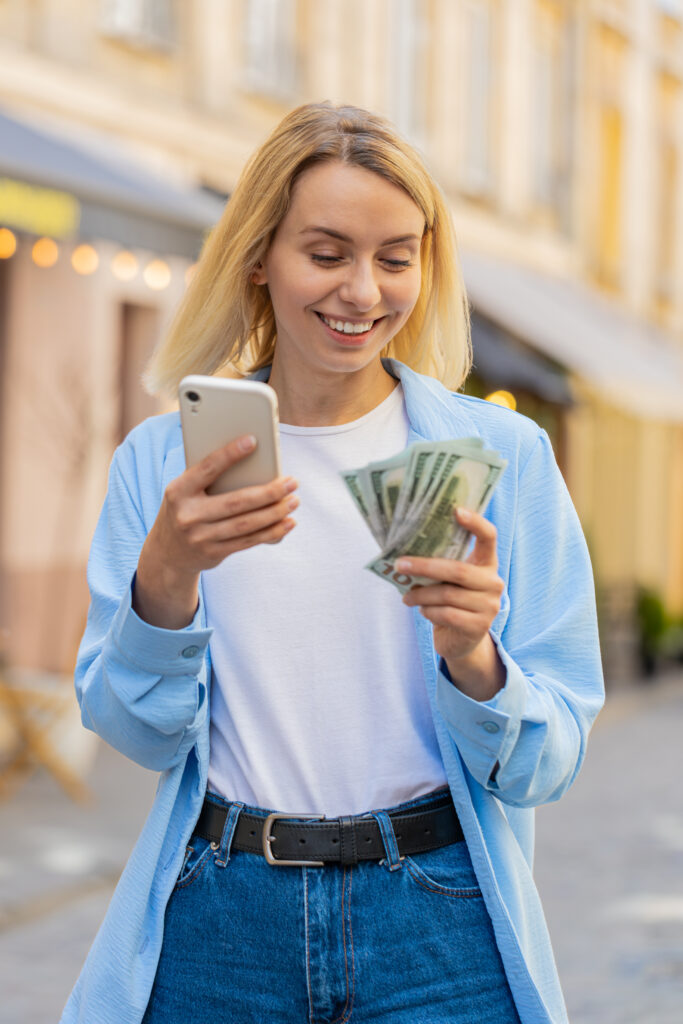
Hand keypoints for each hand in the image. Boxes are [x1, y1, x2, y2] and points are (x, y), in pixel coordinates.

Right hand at [134, 435, 297, 627]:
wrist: (166, 553)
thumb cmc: (185, 509)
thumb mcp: (185, 491)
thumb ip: (209, 479)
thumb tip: (254, 466)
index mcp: (179, 491)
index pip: (207, 468)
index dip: (230, 454)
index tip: (253, 441)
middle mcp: (188, 514)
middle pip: (237, 501)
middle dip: (269, 492)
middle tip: (292, 482)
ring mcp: (200, 537)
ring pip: (246, 524)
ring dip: (276, 512)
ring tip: (294, 501)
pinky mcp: (213, 553)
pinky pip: (248, 541)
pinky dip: (272, 532)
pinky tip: (288, 522)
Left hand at [397, 508, 504, 699]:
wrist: (460, 640)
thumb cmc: (449, 602)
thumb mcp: (446, 580)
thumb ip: (437, 564)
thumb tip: (402, 552)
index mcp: (486, 563)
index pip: (488, 537)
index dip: (475, 522)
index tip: (455, 510)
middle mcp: (493, 583)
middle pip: (458, 570)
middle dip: (424, 566)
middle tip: (399, 564)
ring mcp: (490, 606)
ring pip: (447, 595)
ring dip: (421, 595)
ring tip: (407, 597)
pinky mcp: (479, 627)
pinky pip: (447, 614)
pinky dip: (429, 611)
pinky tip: (423, 611)